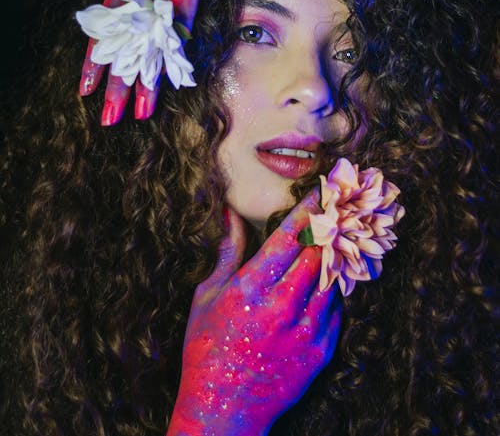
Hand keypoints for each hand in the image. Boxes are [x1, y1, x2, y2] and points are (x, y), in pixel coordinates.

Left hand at [79, 0, 303, 124]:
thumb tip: (164, 10)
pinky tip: (168, 82)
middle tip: (103, 119)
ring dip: (138, 84)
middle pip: (118, 44)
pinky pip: (173, 28)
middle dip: (111, 85)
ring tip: (132, 115)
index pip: (103, 27)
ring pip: (142, 44)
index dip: (94, 59)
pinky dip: (171, 57)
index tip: (85, 88)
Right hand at [167, 190, 341, 435]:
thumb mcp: (208, 295)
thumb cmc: (207, 347)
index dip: (309, 209)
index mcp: (250, 287)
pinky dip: (332, 291)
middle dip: (327, 228)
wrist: (224, 408)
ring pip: (332, 277)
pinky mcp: (321, 351)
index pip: (289, 236)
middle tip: (334, 212)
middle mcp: (282, 305)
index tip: (323, 191)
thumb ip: (227, 252)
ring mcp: (305, 330)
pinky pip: (337, 309)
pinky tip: (325, 282)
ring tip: (334, 242)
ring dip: (333, 256)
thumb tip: (231, 214)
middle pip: (318, 252)